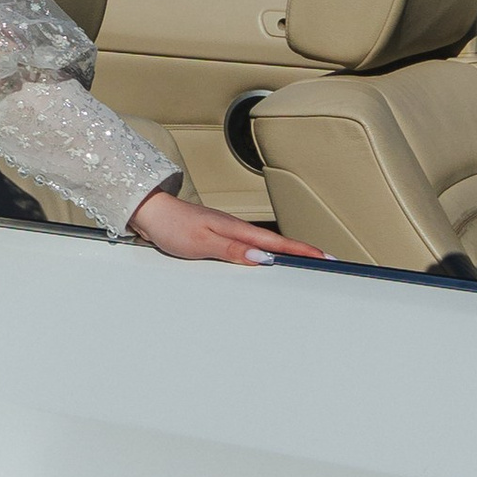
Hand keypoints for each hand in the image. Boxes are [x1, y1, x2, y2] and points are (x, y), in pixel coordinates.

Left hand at [129, 185, 326, 266]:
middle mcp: (236, 230)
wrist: (149, 212)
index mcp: (237, 230)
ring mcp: (228, 232)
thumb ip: (232, 251)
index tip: (327, 259)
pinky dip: (266, 255)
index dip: (303, 252)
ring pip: (265, 246)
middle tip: (328, 263)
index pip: (277, 244)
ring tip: (307, 264)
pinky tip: (268, 261)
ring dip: (287, 254)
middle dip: (304, 253)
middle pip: (277, 245)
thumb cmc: (171, 226)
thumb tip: (262, 260)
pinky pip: (249, 248)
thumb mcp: (202, 243)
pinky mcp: (219, 237)